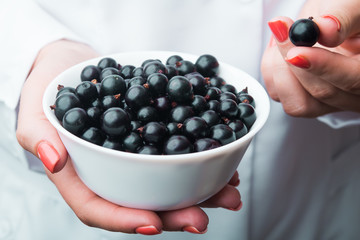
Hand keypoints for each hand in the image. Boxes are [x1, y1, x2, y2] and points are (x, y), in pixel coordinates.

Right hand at [16, 39, 241, 234]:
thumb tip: (54, 160)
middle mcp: (111, 172)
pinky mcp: (151, 138)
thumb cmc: (48, 88)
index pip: (97, 207)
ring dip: (199, 193)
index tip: (153, 223)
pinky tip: (223, 164)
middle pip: (140, 202)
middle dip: (173, 214)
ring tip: (228, 195)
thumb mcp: (35, 110)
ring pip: (166, 183)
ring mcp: (134, 157)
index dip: (124, 220)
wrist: (73, 65)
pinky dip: (201, 162)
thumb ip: (38, 135)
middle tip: (202, 219)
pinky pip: (176, 155)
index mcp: (79, 175)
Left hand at [261, 0, 359, 116]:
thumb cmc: (345, 13)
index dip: (324, 67)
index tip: (297, 52)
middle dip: (293, 61)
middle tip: (281, 30)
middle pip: (322, 92)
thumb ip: (343, 16)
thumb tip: (326, 30)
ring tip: (283, 36)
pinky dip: (271, 72)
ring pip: (297, 103)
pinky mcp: (302, 100)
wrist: (329, 19)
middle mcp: (353, 93)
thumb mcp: (351, 5)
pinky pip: (279, 96)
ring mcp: (327, 101)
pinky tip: (277, 50)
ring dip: (279, 69)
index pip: (354, 80)